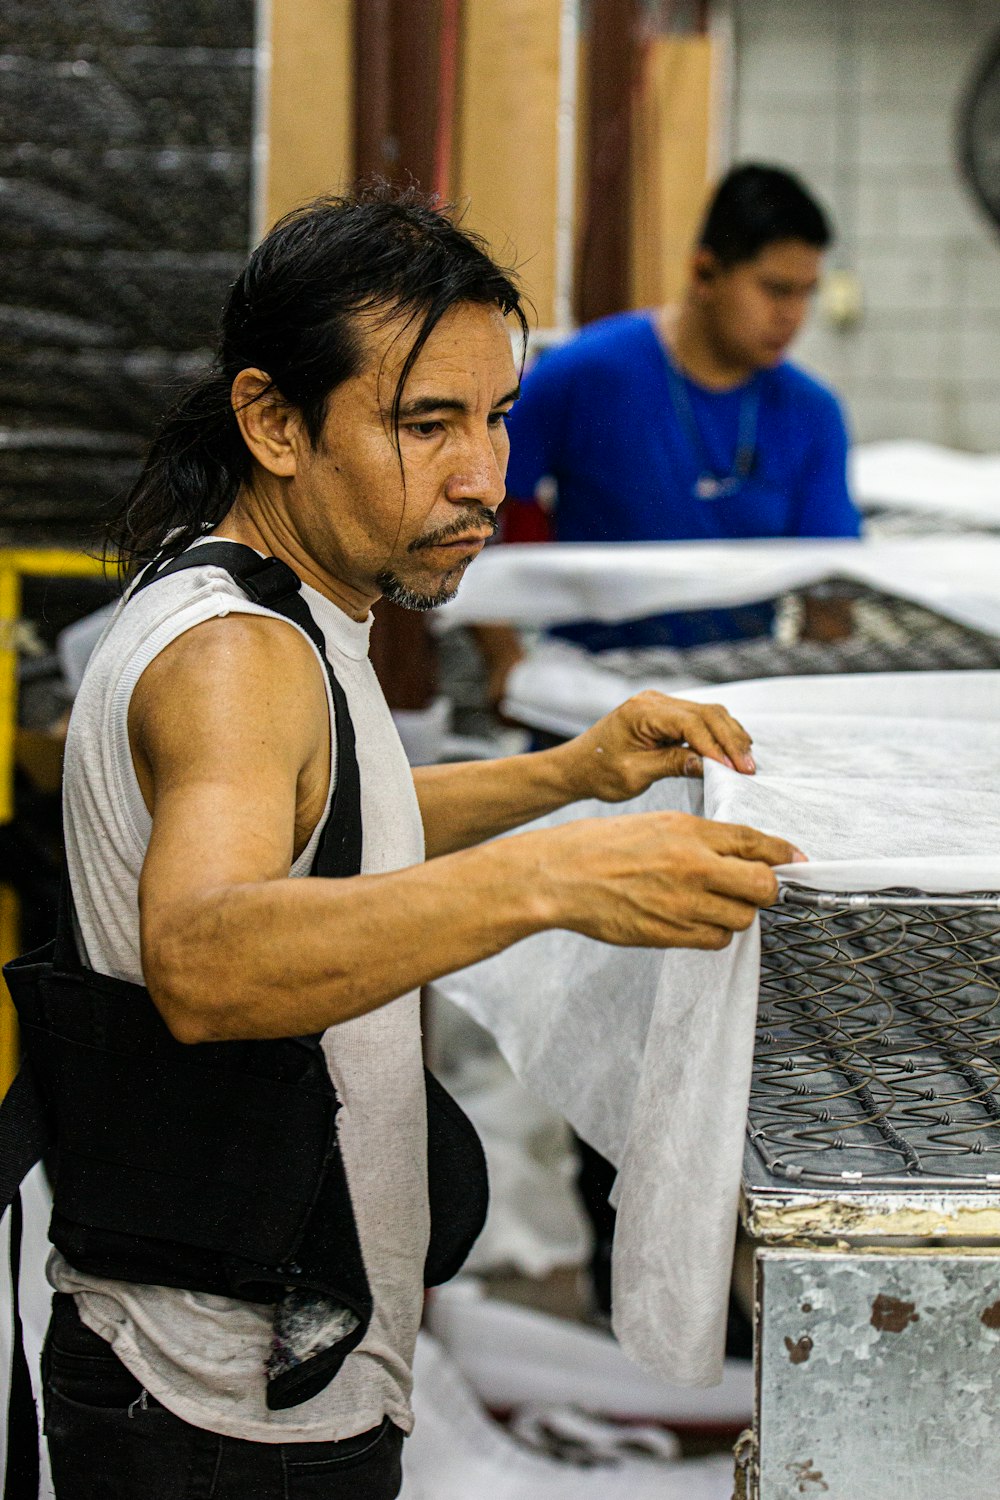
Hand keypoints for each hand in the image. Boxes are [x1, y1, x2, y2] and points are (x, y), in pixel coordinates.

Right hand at [534, 811, 802, 950]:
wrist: (563, 875)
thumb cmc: (606, 846)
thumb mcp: (659, 825)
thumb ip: (703, 838)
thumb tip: (746, 852)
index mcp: (689, 832)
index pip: (755, 843)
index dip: (782, 854)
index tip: (795, 861)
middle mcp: (692, 866)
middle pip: (762, 886)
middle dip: (766, 890)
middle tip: (754, 889)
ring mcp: (682, 903)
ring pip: (742, 918)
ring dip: (737, 914)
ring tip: (713, 904)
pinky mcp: (669, 933)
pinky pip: (716, 941)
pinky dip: (714, 933)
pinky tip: (695, 921)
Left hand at [557, 691, 755, 803]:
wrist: (577, 766)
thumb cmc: (598, 771)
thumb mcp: (634, 774)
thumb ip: (671, 765)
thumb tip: (709, 765)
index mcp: (642, 711)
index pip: (691, 723)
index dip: (716, 746)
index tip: (734, 769)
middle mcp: (654, 701)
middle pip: (707, 713)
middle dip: (731, 741)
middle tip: (749, 769)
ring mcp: (661, 705)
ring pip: (709, 714)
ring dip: (729, 737)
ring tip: (746, 763)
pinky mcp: (666, 715)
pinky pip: (700, 720)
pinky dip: (718, 736)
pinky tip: (731, 754)